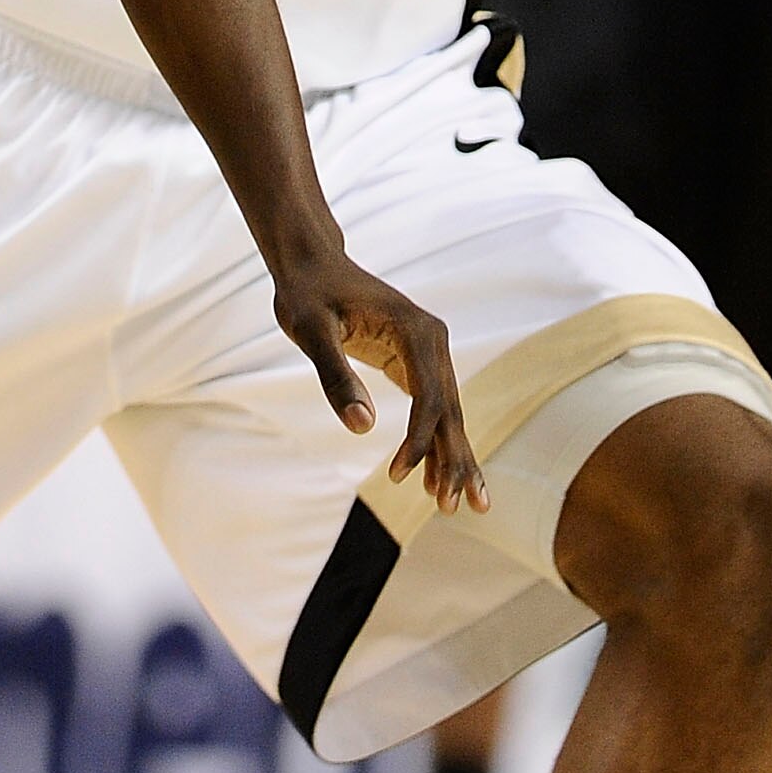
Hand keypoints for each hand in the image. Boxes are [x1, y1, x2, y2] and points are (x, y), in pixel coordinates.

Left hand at [271, 245, 486, 513]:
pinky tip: (434, 477)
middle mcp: (433, 340)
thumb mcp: (310, 331)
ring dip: (453, 458)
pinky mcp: (416, 361)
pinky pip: (432, 408)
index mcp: (416, 330)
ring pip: (448, 414)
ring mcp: (429, 351)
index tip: (398, 476)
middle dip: (453, 460)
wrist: (312, 264)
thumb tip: (361, 428)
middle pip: (450, 410)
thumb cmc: (308, 293)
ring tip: (463, 506)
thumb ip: (336, 376)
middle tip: (455, 508)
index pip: (429, 397)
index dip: (418, 441)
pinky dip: (436, 442)